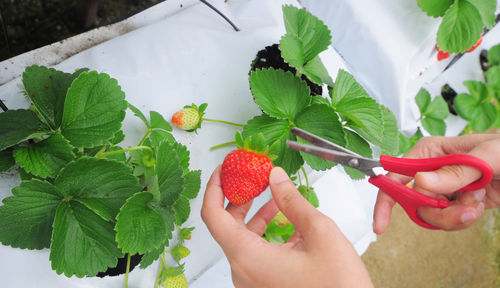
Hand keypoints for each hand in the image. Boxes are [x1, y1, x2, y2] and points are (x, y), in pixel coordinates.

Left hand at [201, 166, 372, 287]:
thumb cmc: (339, 286)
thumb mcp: (320, 233)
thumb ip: (292, 200)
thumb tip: (275, 176)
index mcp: (248, 258)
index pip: (213, 215)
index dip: (215, 187)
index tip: (225, 168)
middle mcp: (244, 271)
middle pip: (227, 225)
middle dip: (240, 196)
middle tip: (252, 175)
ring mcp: (253, 280)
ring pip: (244, 238)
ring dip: (257, 213)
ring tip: (276, 195)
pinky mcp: (265, 284)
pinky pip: (257, 252)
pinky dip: (267, 232)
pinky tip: (288, 219)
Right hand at [374, 134, 499, 232]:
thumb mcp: (486, 156)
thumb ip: (453, 171)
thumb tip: (421, 181)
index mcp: (430, 152)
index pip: (397, 175)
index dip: (386, 199)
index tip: (381, 223)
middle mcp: (431, 170)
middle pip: (414, 202)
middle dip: (436, 212)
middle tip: (461, 212)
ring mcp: (443, 188)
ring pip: (430, 214)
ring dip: (454, 216)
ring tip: (475, 206)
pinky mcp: (456, 202)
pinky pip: (447, 220)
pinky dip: (462, 219)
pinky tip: (478, 206)